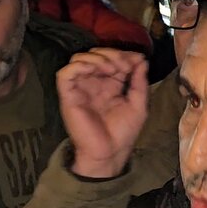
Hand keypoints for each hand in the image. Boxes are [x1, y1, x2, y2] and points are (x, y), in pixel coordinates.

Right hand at [57, 49, 148, 177]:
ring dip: (97, 58)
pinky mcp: (68, 96)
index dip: (124, 54)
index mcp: (109, 84)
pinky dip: (79, 66)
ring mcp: (80, 88)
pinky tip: (94, 70)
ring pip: (79, 58)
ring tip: (111, 69)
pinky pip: (65, 74)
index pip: (111, 58)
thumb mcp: (139, 104)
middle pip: (95, 54)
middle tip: (124, 66)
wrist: (109, 153)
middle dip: (112, 54)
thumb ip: (139, 81)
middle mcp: (93, 83)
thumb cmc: (122, 133)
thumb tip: (141, 60)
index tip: (137, 61)